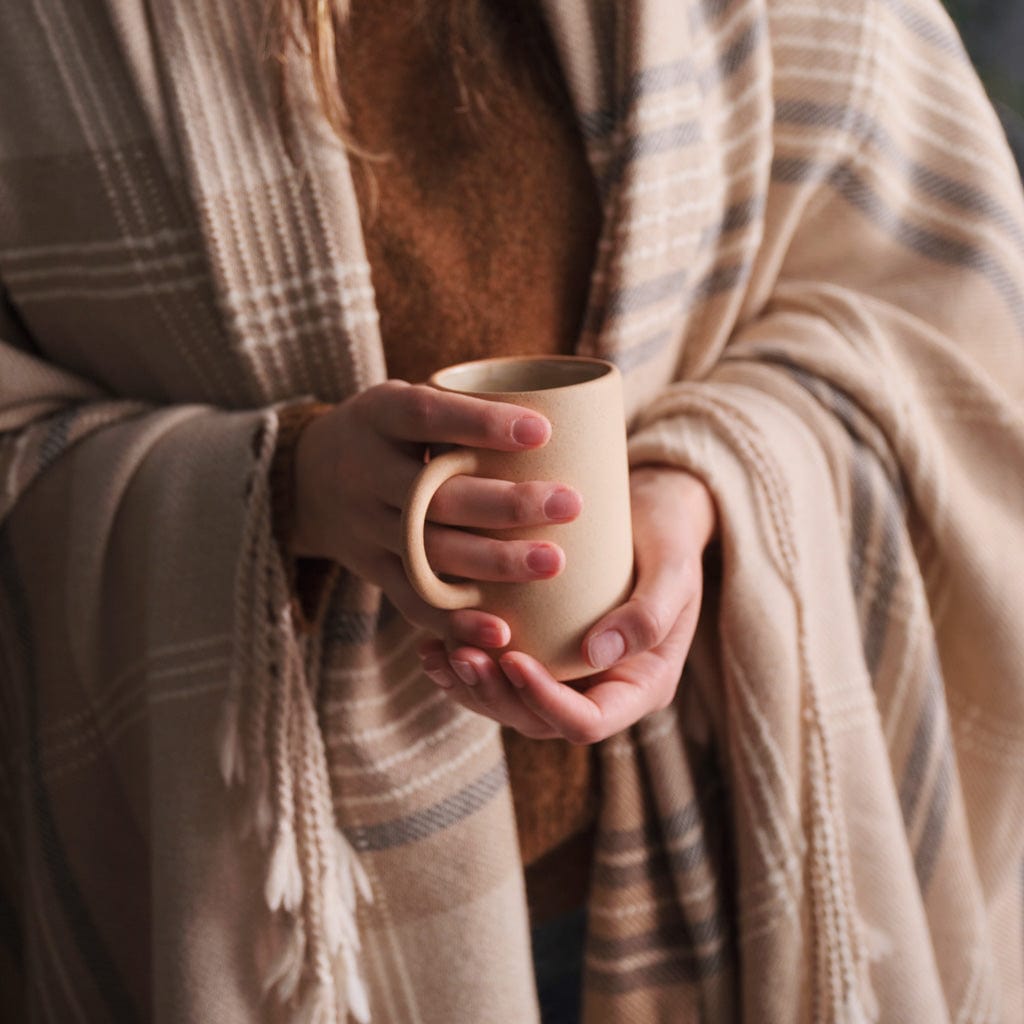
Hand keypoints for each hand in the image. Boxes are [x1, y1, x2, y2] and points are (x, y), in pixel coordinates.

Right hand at [289, 381, 581, 647]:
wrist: (306, 477)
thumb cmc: (390, 433)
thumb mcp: (405, 402)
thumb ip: (461, 413)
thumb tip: (567, 424)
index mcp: (378, 417)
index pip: (426, 416)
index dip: (481, 424)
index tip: (544, 431)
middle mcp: (365, 473)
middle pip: (434, 494)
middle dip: (506, 503)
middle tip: (570, 504)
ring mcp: (365, 528)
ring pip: (429, 551)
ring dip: (493, 562)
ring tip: (553, 562)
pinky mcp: (371, 570)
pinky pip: (412, 600)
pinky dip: (456, 621)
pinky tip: (502, 631)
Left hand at [417, 466, 716, 741]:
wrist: (653, 513)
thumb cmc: (669, 536)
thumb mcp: (674, 568)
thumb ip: (649, 615)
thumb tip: (595, 653)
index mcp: (641, 687)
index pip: (588, 722)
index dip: (546, 701)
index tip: (514, 659)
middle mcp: (601, 691)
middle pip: (539, 721)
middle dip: (496, 695)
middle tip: (461, 655)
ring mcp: (569, 677)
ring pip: (511, 705)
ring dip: (472, 686)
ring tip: (441, 653)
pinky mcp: (543, 654)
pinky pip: (499, 676)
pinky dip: (463, 669)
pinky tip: (432, 646)